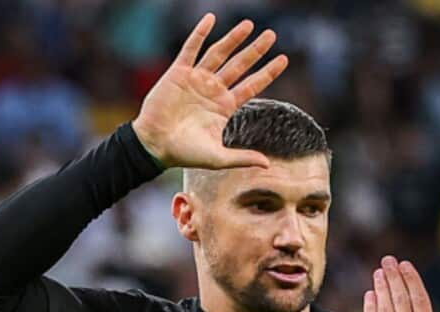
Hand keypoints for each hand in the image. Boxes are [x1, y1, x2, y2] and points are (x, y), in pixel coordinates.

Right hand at [131, 14, 288, 169]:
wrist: (155, 145)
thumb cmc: (185, 153)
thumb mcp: (218, 158)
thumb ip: (242, 158)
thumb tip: (268, 165)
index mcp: (224, 106)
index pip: (252, 85)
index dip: (268, 72)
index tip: (284, 59)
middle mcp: (213, 90)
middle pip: (240, 65)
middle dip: (255, 50)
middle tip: (272, 35)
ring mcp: (197, 79)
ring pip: (219, 53)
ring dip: (233, 38)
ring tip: (249, 25)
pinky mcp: (179, 73)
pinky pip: (191, 48)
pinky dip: (200, 33)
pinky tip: (211, 19)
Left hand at [364, 256, 439, 311]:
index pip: (419, 300)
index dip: (410, 280)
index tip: (405, 265)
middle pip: (399, 300)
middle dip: (393, 278)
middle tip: (387, 261)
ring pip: (384, 310)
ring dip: (381, 289)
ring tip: (378, 274)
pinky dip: (370, 310)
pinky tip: (370, 297)